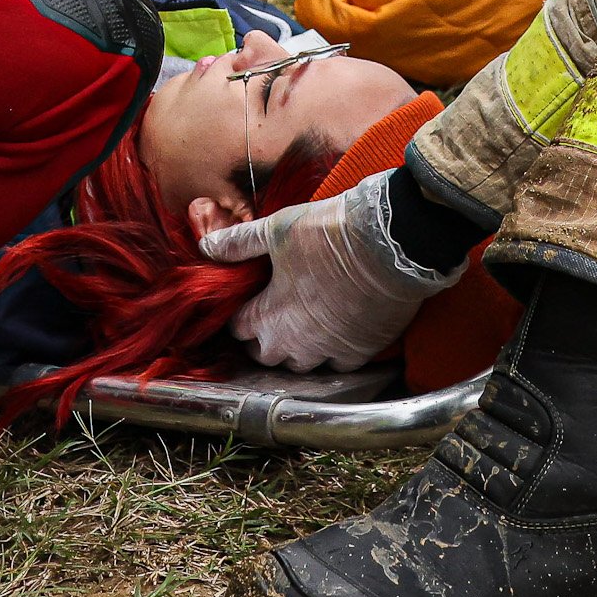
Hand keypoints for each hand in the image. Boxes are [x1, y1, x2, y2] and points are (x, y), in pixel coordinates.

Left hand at [197, 169, 462, 371]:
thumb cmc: (329, 233)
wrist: (389, 243)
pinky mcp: (360, 351)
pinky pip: (338, 366)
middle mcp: (294, 341)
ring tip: (300, 331)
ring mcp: (327, 350)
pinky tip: (335, 336)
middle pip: (265, 355)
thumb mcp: (276, 229)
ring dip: (295, 352)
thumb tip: (207, 245)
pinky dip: (333, 355)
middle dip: (262, 339)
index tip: (247, 305)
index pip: (238, 330)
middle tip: (270, 317)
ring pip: (300, 366)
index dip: (239, 316)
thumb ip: (239, 242)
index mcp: (268, 314)